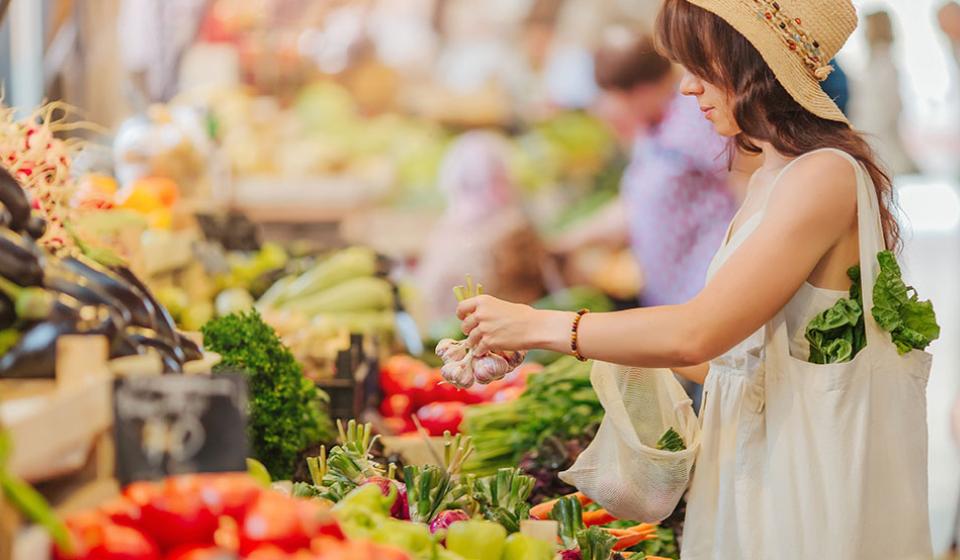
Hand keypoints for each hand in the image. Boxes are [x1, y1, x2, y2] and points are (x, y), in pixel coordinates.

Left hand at [456, 295, 571, 354]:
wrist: (534, 327)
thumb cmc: (523, 315)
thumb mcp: (501, 305)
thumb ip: (487, 310)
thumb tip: (475, 315)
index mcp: (483, 301)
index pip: (461, 308)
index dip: (461, 315)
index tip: (464, 319)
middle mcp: (480, 313)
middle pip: (465, 326)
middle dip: (470, 332)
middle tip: (479, 334)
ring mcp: (484, 328)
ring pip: (470, 340)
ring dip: (476, 343)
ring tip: (485, 343)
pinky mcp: (489, 342)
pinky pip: (478, 350)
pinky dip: (481, 352)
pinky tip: (487, 350)